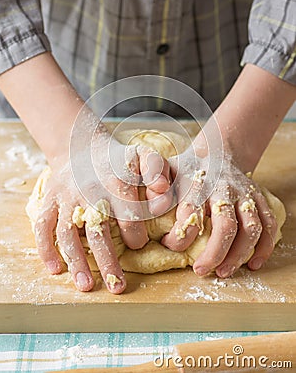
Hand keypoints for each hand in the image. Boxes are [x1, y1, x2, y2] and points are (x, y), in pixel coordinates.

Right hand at [34, 120, 169, 292]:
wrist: (80, 145)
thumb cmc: (117, 158)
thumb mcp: (141, 154)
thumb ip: (156, 169)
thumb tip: (162, 191)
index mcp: (115, 183)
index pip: (129, 217)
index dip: (137, 236)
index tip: (139, 245)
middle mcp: (88, 193)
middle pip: (98, 231)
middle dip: (108, 262)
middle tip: (117, 288)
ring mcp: (66, 199)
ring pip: (68, 233)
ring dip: (76, 262)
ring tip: (86, 286)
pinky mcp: (49, 201)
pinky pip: (42, 226)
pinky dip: (45, 248)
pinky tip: (54, 269)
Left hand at [160, 140, 278, 277]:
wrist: (218, 151)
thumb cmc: (188, 167)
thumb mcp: (167, 168)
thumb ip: (156, 180)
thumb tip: (155, 202)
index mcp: (198, 183)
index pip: (190, 213)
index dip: (179, 235)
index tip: (168, 245)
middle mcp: (224, 189)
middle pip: (226, 225)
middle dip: (214, 252)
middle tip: (200, 271)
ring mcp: (244, 195)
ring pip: (251, 228)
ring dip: (239, 254)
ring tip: (224, 272)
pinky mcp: (258, 199)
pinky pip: (268, 224)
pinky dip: (265, 247)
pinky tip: (253, 263)